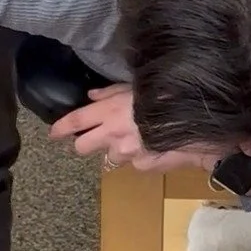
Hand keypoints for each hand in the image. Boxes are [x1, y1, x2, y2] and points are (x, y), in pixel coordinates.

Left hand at [50, 83, 219, 175]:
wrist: (198, 120)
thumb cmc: (168, 94)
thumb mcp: (138, 85)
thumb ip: (112, 92)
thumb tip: (93, 95)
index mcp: (109, 111)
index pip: (76, 121)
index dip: (61, 128)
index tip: (53, 133)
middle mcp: (113, 135)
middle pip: (83, 147)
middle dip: (84, 144)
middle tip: (92, 139)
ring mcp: (127, 153)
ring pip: (110, 158)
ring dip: (116, 150)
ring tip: (134, 140)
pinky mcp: (143, 165)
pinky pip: (135, 162)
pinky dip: (140, 156)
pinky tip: (154, 146)